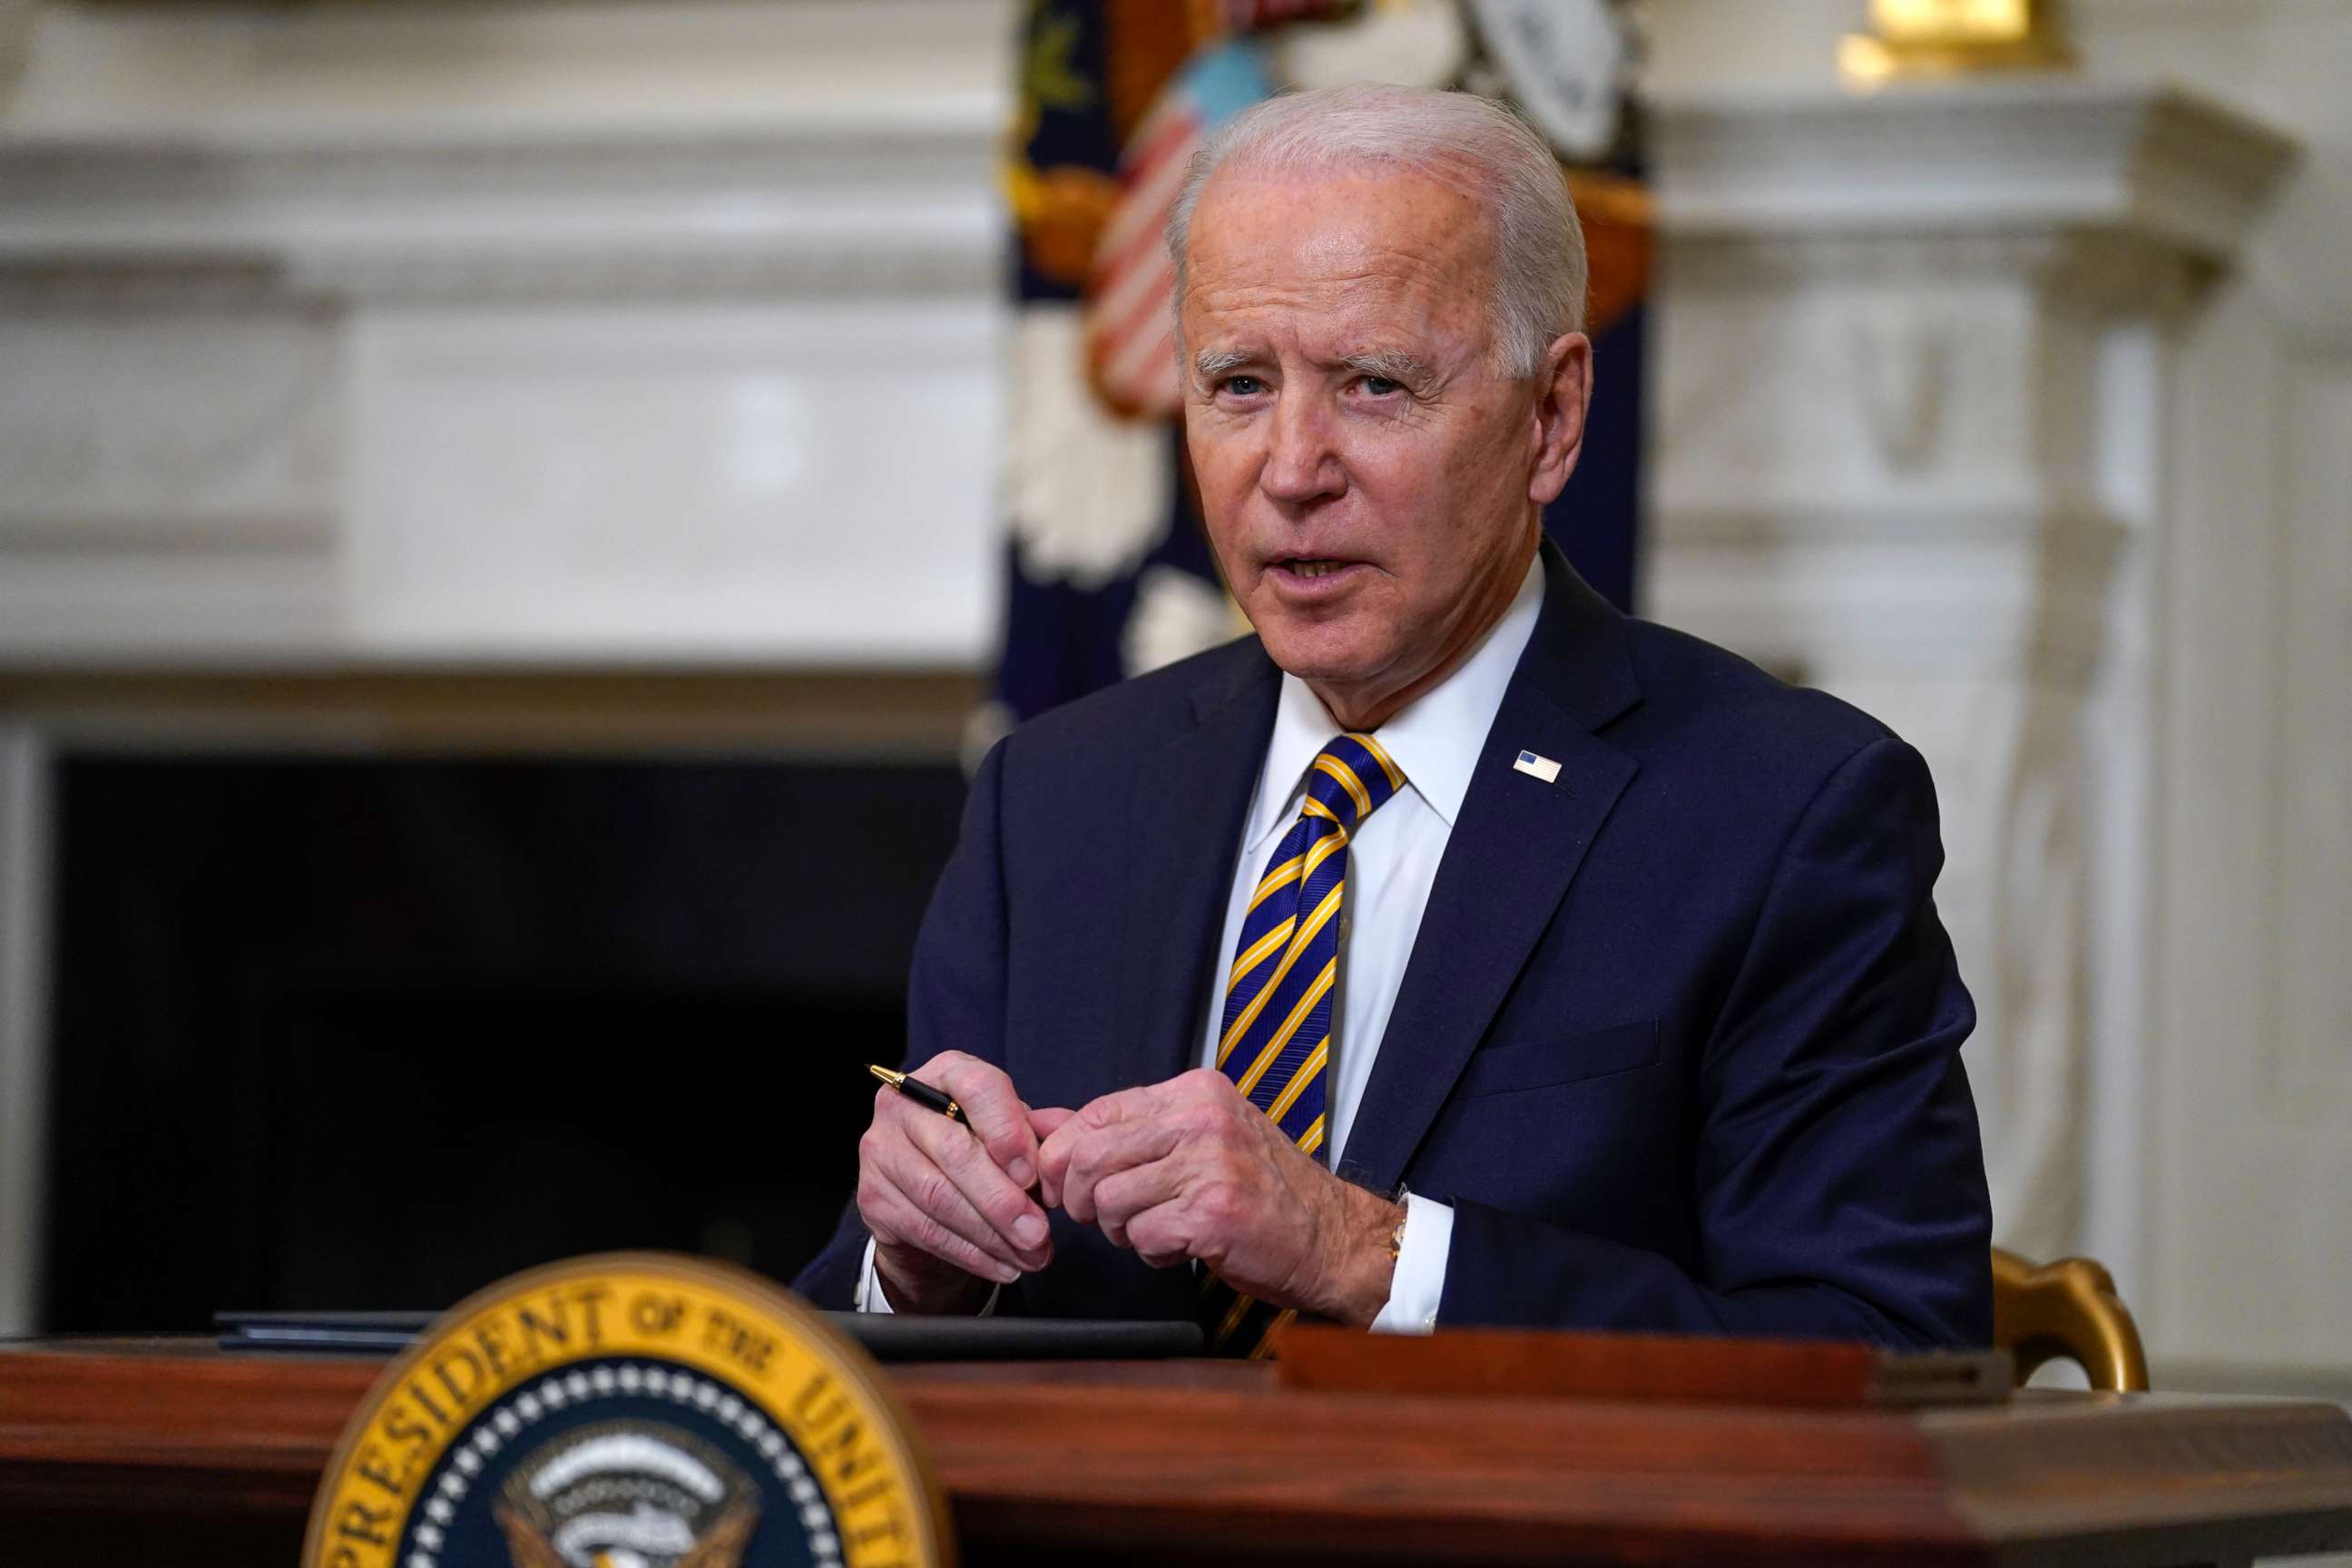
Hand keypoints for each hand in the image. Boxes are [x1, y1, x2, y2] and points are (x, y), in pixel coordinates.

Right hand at [855, 1051, 1054, 1313]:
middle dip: (1002, 1199)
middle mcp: (902, 1104)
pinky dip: (971, 1254)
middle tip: (1038, 1232)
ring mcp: (881, 1150)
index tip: (1033, 1175)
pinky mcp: (873, 1197)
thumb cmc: (981, 1150)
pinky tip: (1003, 1265)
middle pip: (954, 1151)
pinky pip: (926, 1230)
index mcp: (946, 1073)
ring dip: (991, 1235)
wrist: (927, 1192)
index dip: (1008, 1132)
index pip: (976, 1088)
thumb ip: (1043, 1132)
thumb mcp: (1015, 1132)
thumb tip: (1066, 1142)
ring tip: (1031, 1255)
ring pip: (939, 1197)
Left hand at [1035, 1069, 1402, 1325]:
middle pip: (1091, 1156)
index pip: (1097, 1112)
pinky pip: (1143, 1237)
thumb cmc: (1259, 1191)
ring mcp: (1210, 1164)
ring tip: (1155, 1230)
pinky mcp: (1213, 1213)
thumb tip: (1039, 1124)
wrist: (1329, 1237)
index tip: (1067, 1183)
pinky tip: (1182, 1247)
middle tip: (1103, 1217)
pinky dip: (1152, 1253)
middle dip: (1081, 1199)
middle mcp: (1201, 1118)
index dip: (1066, 1154)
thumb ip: (1123, 1130)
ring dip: (1121, 1230)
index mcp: (1194, 1091)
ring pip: (1110, 1201)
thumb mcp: (1196, 1140)